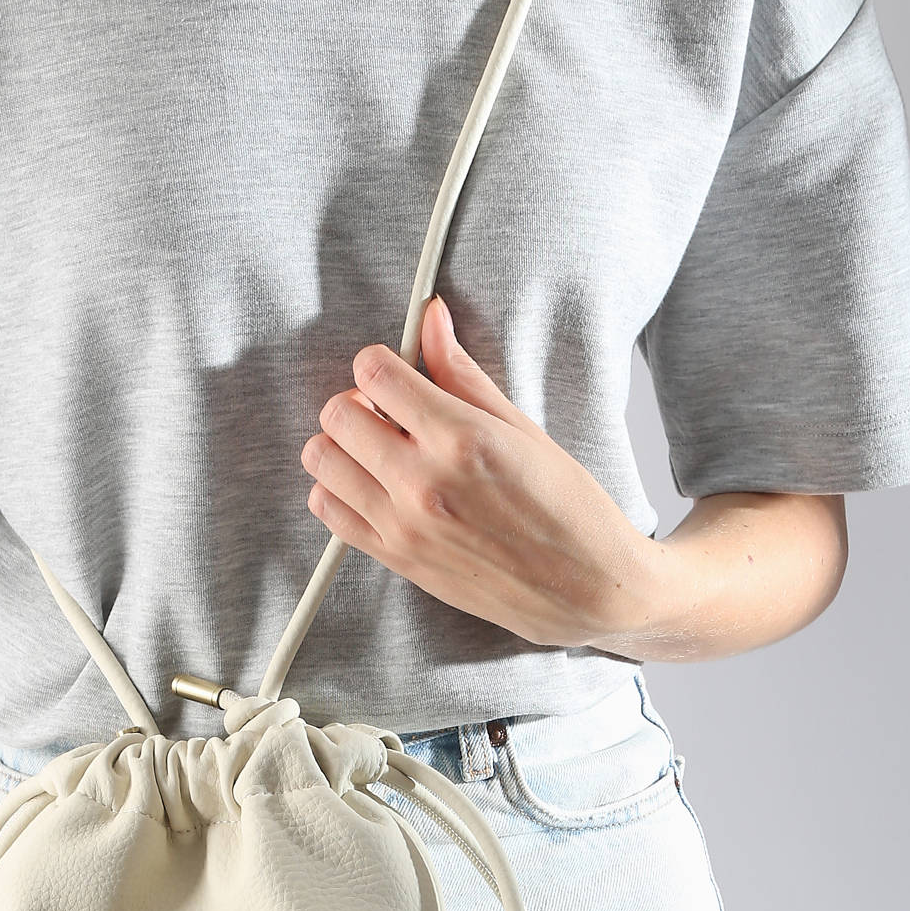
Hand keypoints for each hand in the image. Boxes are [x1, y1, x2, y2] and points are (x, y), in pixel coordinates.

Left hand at [301, 294, 662, 650]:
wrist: (588, 591)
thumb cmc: (569, 510)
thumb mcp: (523, 429)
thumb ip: (462, 373)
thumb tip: (430, 318)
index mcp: (461, 439)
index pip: (374, 374)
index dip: (379, 362)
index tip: (392, 369)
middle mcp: (423, 483)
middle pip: (337, 414)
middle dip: (357, 400)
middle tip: (387, 410)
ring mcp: (403, 526)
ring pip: (322, 461)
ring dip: (341, 443)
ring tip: (378, 448)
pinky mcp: (395, 558)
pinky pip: (328, 510)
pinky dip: (338, 488)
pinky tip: (373, 484)